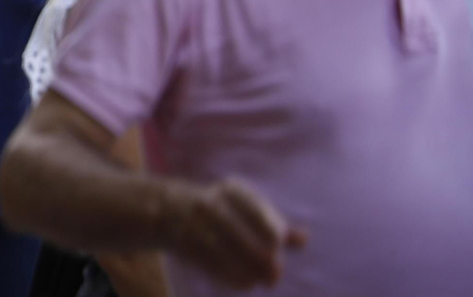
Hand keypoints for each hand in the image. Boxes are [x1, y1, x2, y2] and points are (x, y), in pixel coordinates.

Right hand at [161, 178, 306, 289]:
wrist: (168, 208)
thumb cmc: (219, 209)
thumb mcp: (245, 207)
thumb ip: (274, 223)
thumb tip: (304, 239)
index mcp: (232, 191)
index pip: (261, 215)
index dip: (276, 234)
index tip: (279, 245)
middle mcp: (212, 204)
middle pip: (248, 238)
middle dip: (267, 260)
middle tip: (275, 273)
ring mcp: (196, 225)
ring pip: (232, 256)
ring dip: (252, 273)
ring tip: (263, 280)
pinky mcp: (186, 244)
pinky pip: (215, 265)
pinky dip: (234, 277)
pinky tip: (246, 282)